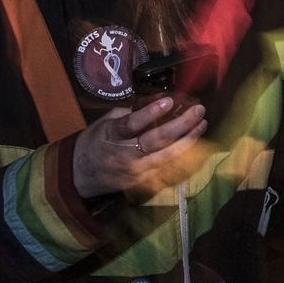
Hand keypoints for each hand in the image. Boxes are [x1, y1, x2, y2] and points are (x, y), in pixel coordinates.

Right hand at [70, 95, 207, 200]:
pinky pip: (167, 168)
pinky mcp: (143, 182)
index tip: (168, 100)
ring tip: (202, 124)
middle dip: (181, 124)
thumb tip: (158, 101)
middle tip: (198, 110)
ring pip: (167, 156)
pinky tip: (196, 144)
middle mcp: (125, 155)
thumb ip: (130, 112)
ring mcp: (136, 171)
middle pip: (156, 141)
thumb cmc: (95, 142)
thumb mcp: (106, 122)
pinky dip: (183, 156)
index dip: (150, 113)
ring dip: (188, 139)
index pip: (132, 124)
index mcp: (112, 136)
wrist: (81, 175)